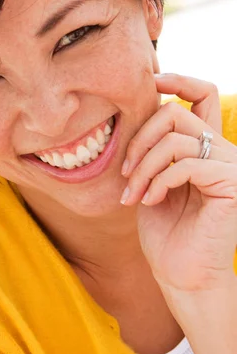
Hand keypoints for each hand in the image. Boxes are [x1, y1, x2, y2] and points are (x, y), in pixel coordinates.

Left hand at [120, 73, 236, 293]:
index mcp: (204, 144)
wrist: (180, 274)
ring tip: (133, 192)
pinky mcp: (231, 185)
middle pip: (173, 113)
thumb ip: (152, 145)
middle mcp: (221, 149)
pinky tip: (149, 200)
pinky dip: (158, 181)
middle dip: (139, 139)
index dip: (177, 79)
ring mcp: (230, 165)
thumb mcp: (151, 177)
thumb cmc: (164, 229)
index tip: (150, 80)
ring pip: (175, 139)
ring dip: (144, 166)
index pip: (201, 93)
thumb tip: (138, 109)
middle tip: (126, 171)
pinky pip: (185, 164)